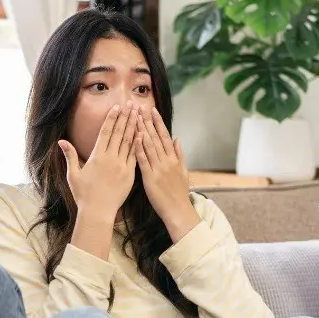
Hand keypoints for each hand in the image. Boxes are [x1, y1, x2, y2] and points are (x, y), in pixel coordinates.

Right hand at [58, 103, 138, 219]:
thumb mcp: (73, 175)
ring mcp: (121, 166)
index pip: (106, 132)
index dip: (112, 118)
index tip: (117, 107)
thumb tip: (61, 141)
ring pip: (130, 142)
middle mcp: (110, 159)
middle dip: (126, 117)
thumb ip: (70, 156)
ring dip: (135, 126)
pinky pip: (136, 156)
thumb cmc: (83, 195)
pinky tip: (144, 134)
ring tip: (139, 114)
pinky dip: (140, 144)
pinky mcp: (130, 175)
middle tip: (131, 103)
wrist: (98, 212)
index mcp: (97, 157)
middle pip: (120, 133)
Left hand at [135, 107, 197, 235]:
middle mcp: (167, 160)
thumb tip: (177, 138)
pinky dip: (139, 148)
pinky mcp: (151, 178)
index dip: (158, 122)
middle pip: (156, 137)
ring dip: (142, 130)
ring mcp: (159, 168)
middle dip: (147, 121)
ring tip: (135, 117)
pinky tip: (135, 137)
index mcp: (174, 159)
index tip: (152, 109)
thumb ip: (179, 154)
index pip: (165, 136)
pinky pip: (144, 161)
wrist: (178, 210)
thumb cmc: (179, 193)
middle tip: (140, 107)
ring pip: (149, 146)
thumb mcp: (183, 171)